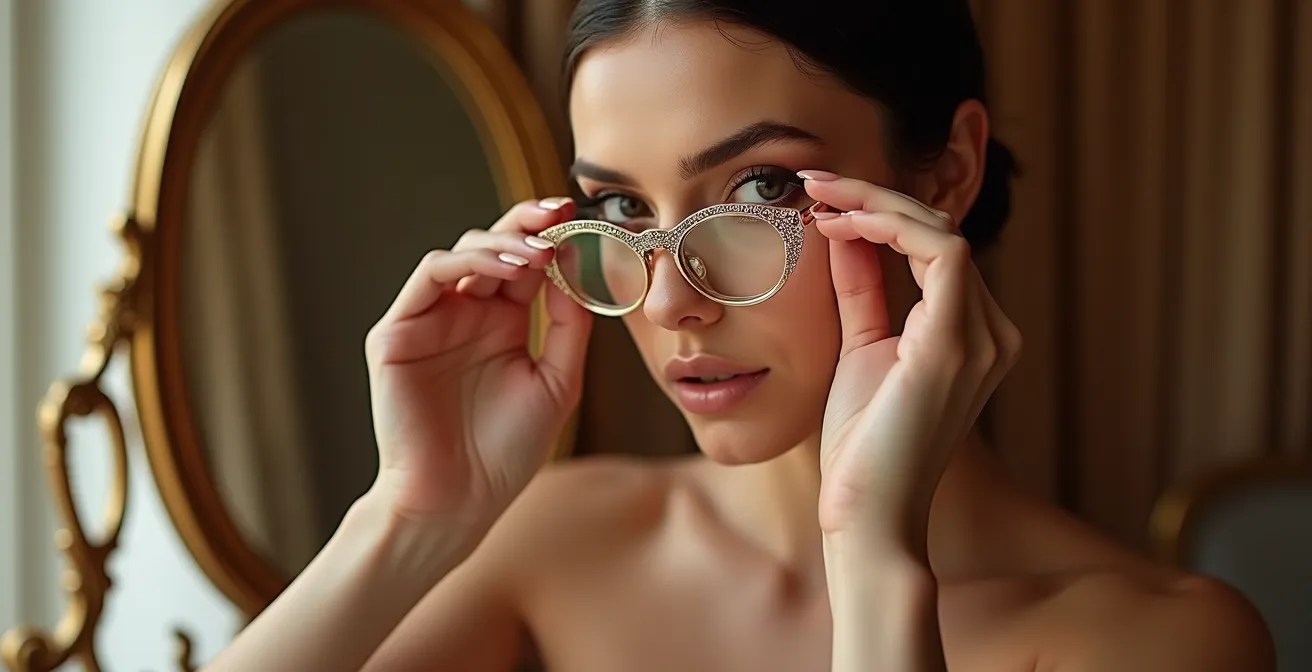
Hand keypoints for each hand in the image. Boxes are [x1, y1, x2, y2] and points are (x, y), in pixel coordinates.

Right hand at [363, 197, 591, 534]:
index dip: (553, 237)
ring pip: (462, 252)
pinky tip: (507, 269)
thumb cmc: (505, 452)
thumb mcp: (557, 381)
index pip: (526, 262)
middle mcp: (466, 314)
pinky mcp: (398, 332)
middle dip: (528, 223)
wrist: (459, 501)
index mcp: (502, 323)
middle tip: (559, 212)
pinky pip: (430, 276)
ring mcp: (430, 320)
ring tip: (539, 252)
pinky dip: (468, 262)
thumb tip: (581, 263)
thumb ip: (569, 323)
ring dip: (502, 243)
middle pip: (494, 246)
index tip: (583, 220)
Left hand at [798, 173, 1020, 550]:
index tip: (823, 202)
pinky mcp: (955, 345)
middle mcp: (993, 333)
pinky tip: (842, 224)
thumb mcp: (858, 348)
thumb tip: (845, 233)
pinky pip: (941, 252)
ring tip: (821, 197)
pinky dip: (890, 227)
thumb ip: (861, 292)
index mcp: (973, 336)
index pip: (936, 249)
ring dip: (877, 204)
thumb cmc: (861, 445)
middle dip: (875, 198)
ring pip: (942, 231)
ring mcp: (982, 339)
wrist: (866, 515)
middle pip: (942, 232)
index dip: (882, 214)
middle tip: (815, 182)